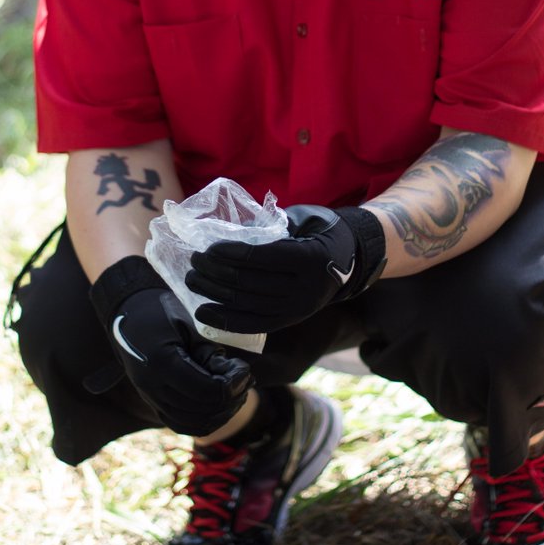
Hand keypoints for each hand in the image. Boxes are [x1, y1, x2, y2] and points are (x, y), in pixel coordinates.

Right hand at [90, 257, 252, 435]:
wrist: (129, 314)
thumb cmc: (162, 313)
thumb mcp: (190, 325)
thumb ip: (211, 353)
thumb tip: (236, 378)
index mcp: (162, 363)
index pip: (206, 391)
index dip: (233, 385)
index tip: (245, 370)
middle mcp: (152, 386)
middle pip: (202, 410)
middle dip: (231, 399)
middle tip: (246, 381)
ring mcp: (150, 397)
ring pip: (193, 424)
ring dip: (220, 414)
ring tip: (236, 393)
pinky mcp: (152, 403)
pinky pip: (181, 424)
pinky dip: (203, 421)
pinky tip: (219, 406)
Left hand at [186, 204, 385, 334]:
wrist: (351, 258)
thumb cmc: (320, 231)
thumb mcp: (302, 220)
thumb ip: (270, 226)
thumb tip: (229, 231)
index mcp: (310, 257)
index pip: (262, 257)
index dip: (231, 253)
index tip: (208, 248)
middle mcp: (307, 288)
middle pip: (251, 282)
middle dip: (216, 273)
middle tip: (194, 262)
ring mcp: (299, 309)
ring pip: (248, 305)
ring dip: (215, 294)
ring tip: (193, 281)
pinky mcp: (290, 320)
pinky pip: (254, 324)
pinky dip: (226, 320)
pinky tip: (204, 313)